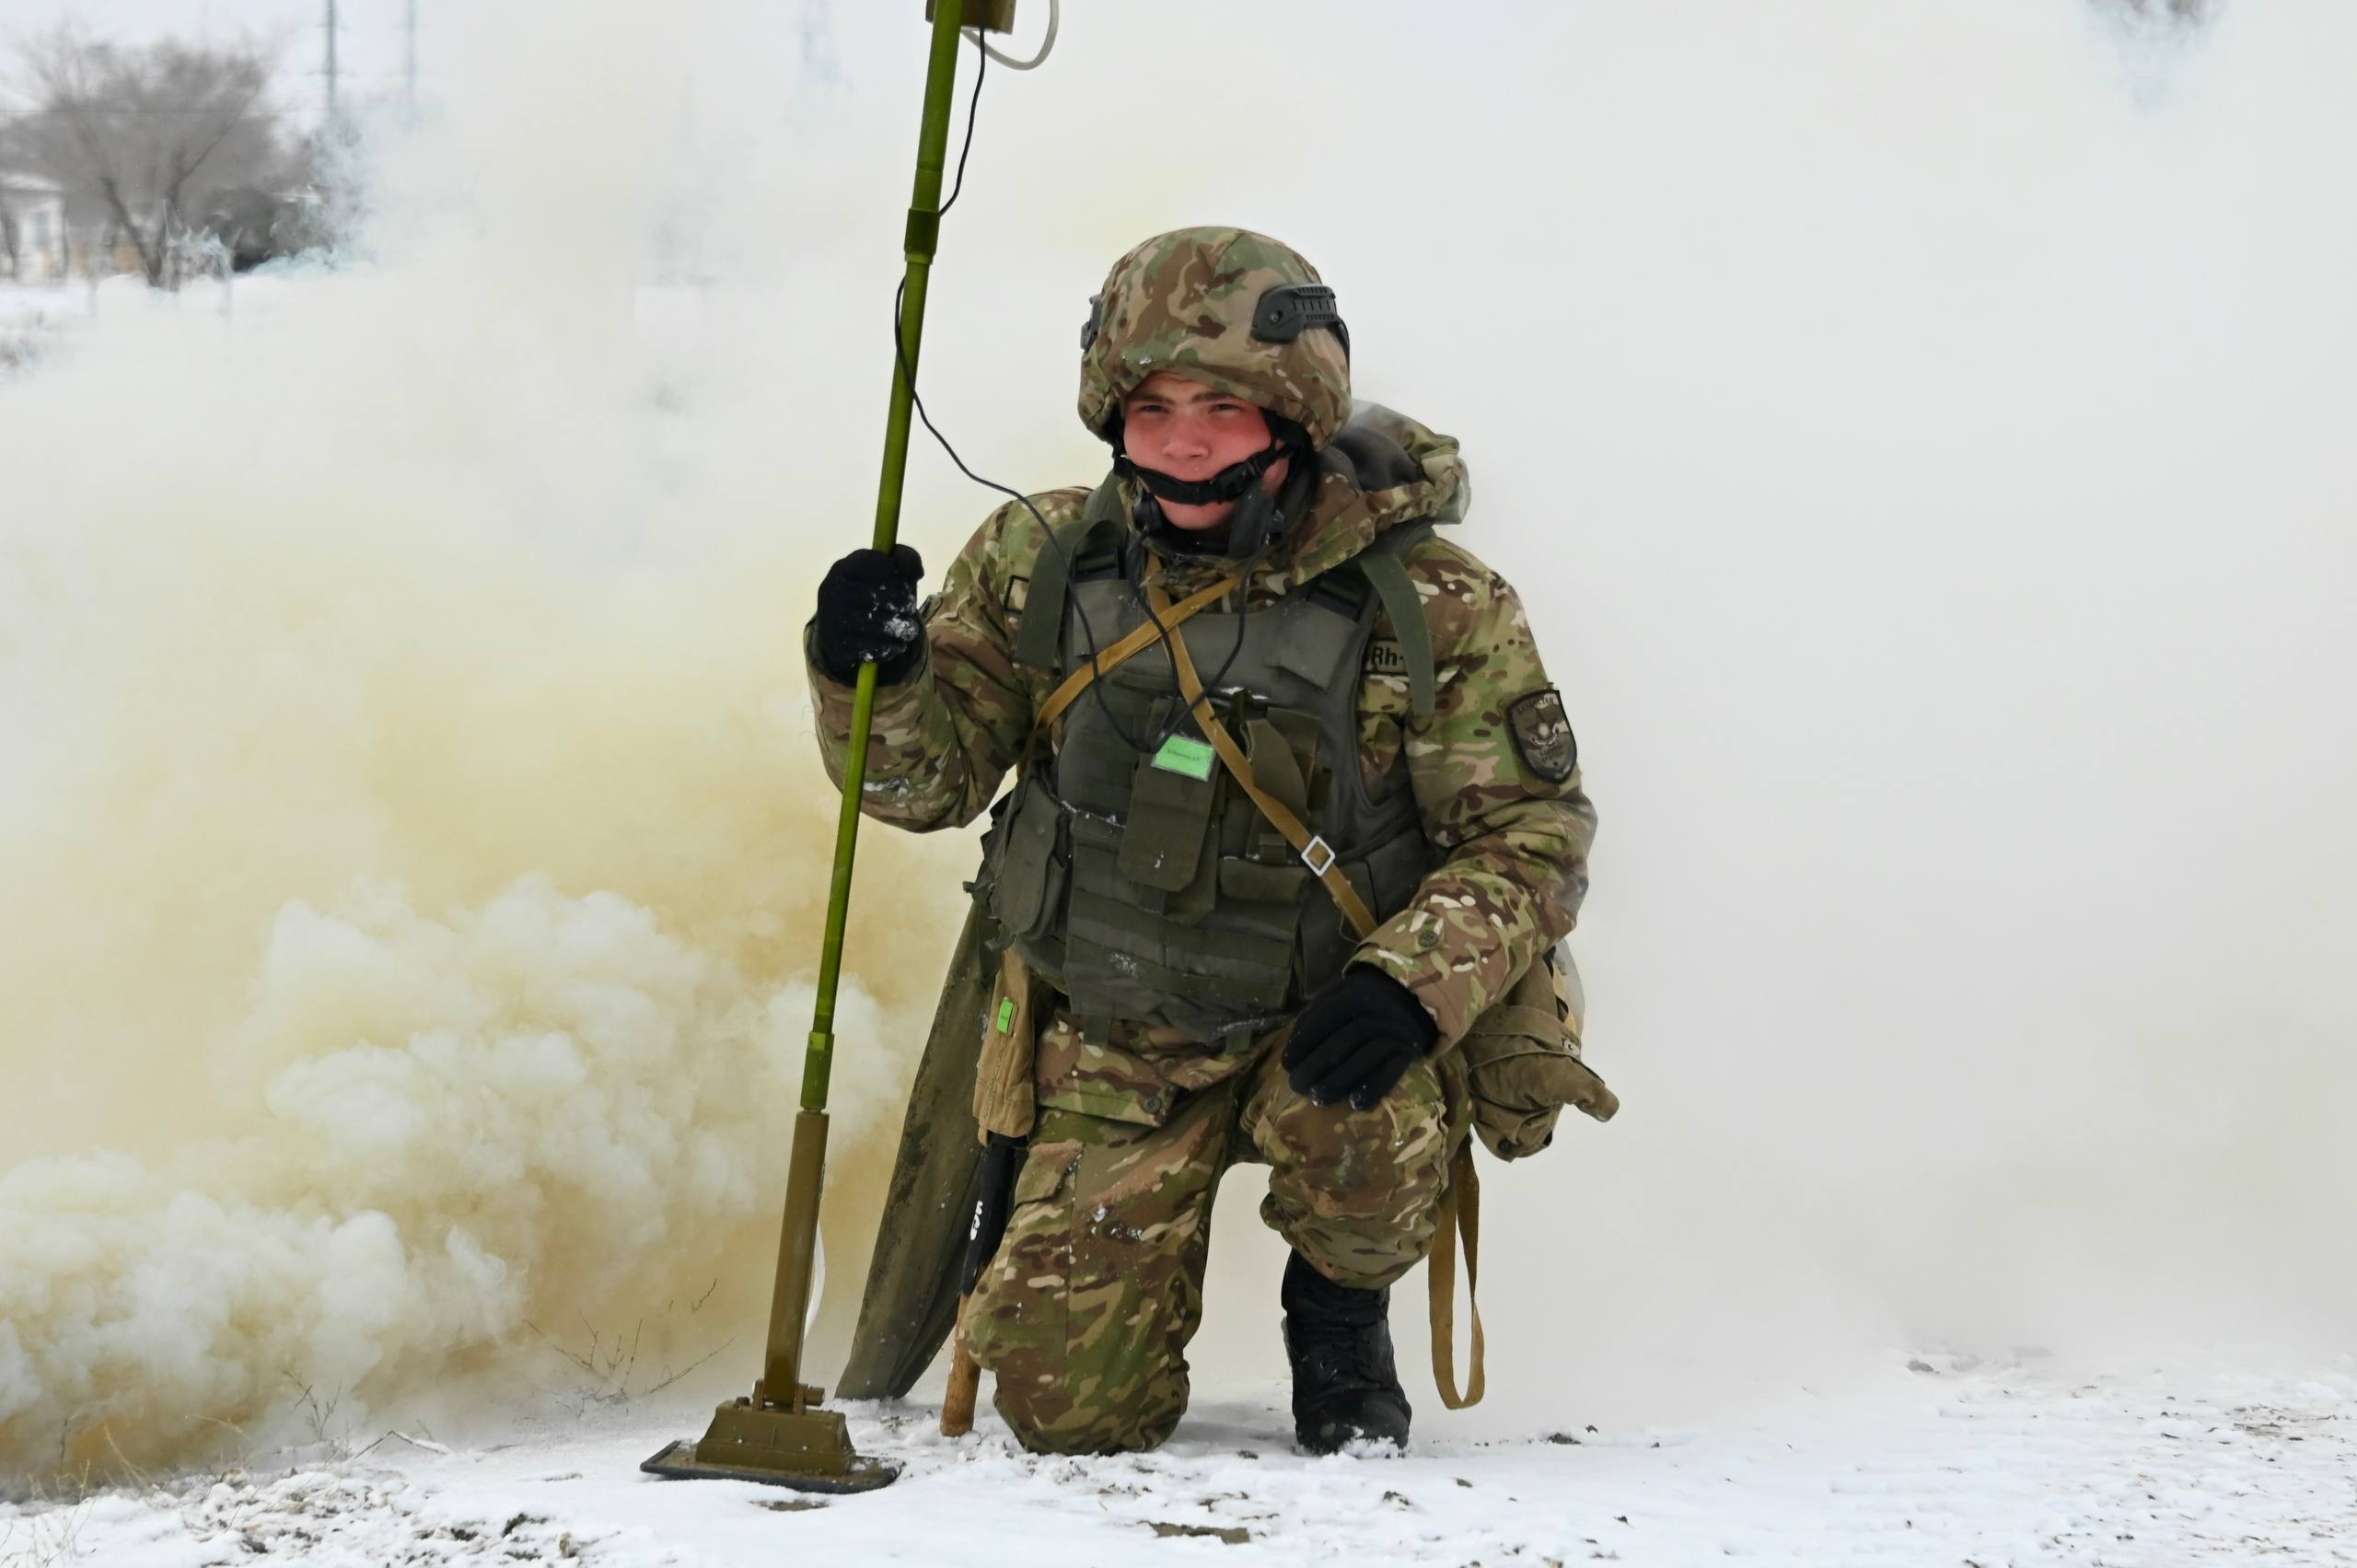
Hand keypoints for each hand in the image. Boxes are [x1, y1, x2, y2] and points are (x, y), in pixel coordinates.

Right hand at [812, 544, 924, 683]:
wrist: (846, 627)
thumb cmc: (875, 592)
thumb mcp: (891, 571)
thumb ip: (906, 560)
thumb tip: (916, 572)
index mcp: (843, 567)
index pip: (872, 565)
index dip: (895, 576)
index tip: (907, 586)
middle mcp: (830, 590)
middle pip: (872, 596)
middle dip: (900, 604)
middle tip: (911, 610)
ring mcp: (829, 619)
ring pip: (870, 624)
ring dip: (898, 629)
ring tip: (910, 630)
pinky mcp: (835, 645)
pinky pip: (866, 648)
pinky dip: (888, 648)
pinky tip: (899, 645)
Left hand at [1283, 966, 1438, 1110]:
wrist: (1409, 1002)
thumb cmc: (1361, 1005)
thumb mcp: (1338, 998)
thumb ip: (1315, 1017)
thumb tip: (1291, 1052)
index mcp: (1352, 993)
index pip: (1325, 1016)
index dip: (1303, 1041)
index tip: (1287, 1065)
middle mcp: (1376, 1009)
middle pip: (1344, 1039)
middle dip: (1317, 1065)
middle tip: (1297, 1085)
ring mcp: (1394, 1029)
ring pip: (1366, 1055)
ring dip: (1340, 1079)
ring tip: (1319, 1098)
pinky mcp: (1408, 1050)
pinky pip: (1392, 1070)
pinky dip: (1374, 1087)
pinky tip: (1355, 1103)